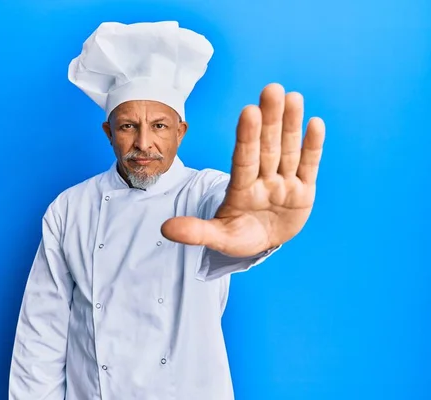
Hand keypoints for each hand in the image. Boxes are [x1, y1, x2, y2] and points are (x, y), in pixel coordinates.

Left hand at [161, 83, 324, 256]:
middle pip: (266, 147)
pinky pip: (308, 166)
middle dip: (270, 120)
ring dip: (291, 125)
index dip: (247, 136)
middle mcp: (262, 180)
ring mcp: (284, 184)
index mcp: (240, 189)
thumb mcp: (217, 237)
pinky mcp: (304, 191)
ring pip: (288, 150)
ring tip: (293, 98)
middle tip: (271, 89)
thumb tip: (165, 229)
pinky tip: (314, 123)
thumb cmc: (238, 236)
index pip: (243, 159)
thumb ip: (195, 232)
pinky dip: (312, 147)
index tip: (248, 111)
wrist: (262, 242)